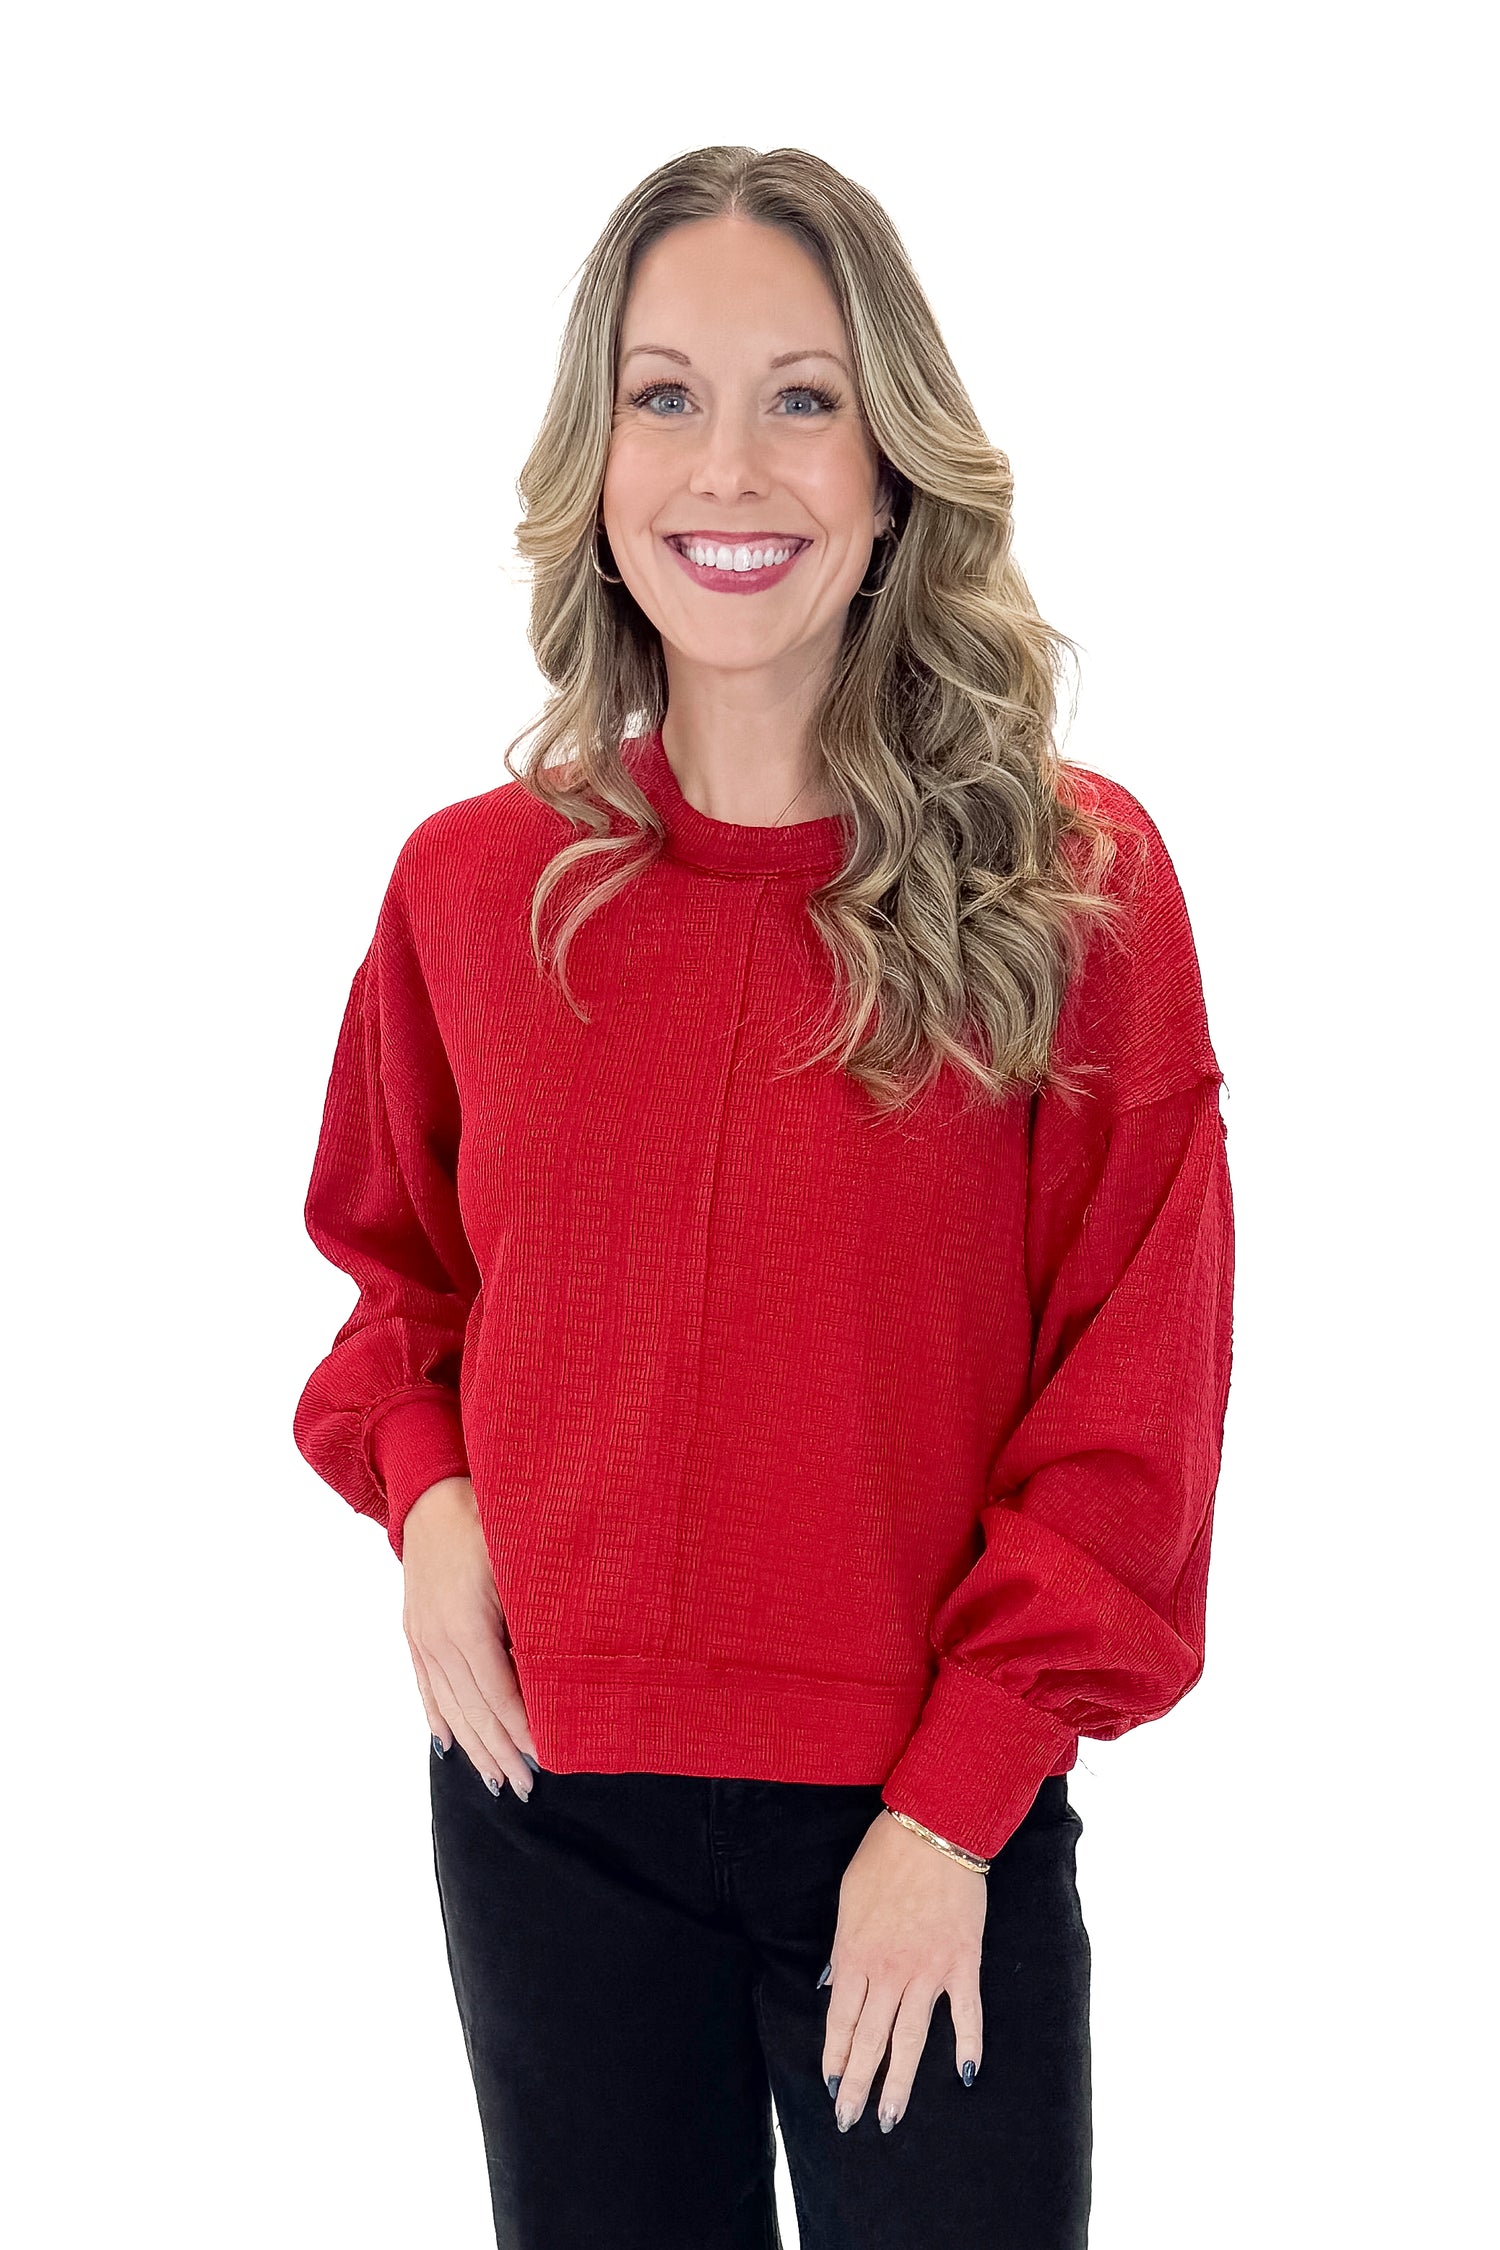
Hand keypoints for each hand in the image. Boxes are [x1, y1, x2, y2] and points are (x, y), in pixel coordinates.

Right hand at [400, 1475, 538, 1798]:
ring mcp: (422, 1638)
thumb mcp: (517, 1563)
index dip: (524, 1731)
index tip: (550, 1758)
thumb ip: (532, 1616)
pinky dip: (439, 1720)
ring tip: (496, 1781)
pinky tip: (448, 1746)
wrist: (431, 1491)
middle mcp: (438, 1640)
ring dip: (474, 1747)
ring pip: (450, 1707)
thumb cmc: (486, 1518)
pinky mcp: (414, 1631)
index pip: (500, 1695)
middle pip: (474, 1712)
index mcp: (466, 1626)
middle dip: (503, 1752)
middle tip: (530, 1787)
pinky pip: (426, 1687)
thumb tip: (559, 1665)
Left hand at [821, 1808, 985, 2131]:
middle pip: (870, 2040)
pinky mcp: (963, 1962)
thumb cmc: (883, 1858)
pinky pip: (966, 2013)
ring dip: (900, 2082)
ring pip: (911, 2039)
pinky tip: (967, 2076)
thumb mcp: (847, 1900)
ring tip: (890, 2117)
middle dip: (857, 2085)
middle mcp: (889, 1971)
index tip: (829, 2086)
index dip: (833, 2057)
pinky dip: (968, 2045)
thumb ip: (840, 1949)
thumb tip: (830, 1986)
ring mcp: (928, 1970)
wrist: (932, 1830)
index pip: (840, 2020)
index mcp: (855, 1954)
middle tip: (849, 2122)